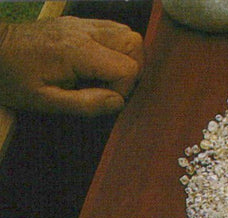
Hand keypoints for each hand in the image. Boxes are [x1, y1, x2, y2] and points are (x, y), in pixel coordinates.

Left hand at [0, 16, 142, 115]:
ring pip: (127, 34)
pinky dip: (116, 48)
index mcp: (76, 51)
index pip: (127, 67)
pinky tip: (99, 63)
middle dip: (131, 69)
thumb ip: (85, 104)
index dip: (122, 88)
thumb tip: (117, 102)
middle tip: (109, 85)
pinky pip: (113, 29)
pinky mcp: (78, 23)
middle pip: (134, 43)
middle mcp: (83, 31)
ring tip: (105, 75)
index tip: (102, 97)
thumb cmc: (14, 77)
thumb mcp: (45, 101)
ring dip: (126, 57)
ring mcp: (81, 24)